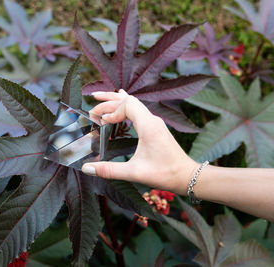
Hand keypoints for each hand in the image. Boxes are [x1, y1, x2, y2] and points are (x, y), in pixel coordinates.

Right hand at [82, 89, 198, 194]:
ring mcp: (155, 122)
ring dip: (116, 101)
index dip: (112, 111)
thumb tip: (87, 168)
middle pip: (128, 100)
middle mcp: (152, 120)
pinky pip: (138, 109)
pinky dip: (125, 105)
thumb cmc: (165, 174)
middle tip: (92, 108)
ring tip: (99, 99)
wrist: (187, 176)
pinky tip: (121, 98)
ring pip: (133, 103)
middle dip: (108, 102)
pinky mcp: (155, 127)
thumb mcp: (135, 173)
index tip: (102, 123)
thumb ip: (109, 170)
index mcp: (149, 126)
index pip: (127, 104)